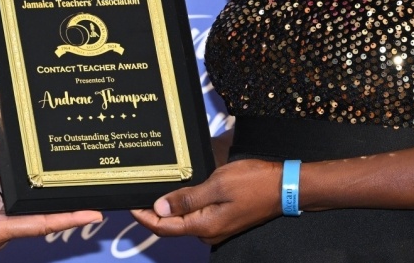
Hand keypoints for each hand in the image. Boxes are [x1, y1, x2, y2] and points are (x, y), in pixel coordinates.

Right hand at [0, 131, 101, 258]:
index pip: (42, 224)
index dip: (70, 219)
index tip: (94, 214)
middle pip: (32, 216)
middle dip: (50, 203)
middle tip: (75, 188)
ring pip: (13, 209)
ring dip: (22, 194)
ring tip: (39, 177)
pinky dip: (3, 193)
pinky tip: (1, 176)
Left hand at [130, 159, 281, 244]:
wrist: (284, 186)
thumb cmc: (252, 182)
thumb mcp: (216, 185)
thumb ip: (187, 198)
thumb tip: (159, 209)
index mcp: (204, 226)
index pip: (164, 228)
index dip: (143, 217)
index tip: (128, 203)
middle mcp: (208, 232)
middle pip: (172, 226)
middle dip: (152, 212)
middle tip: (138, 191)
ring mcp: (217, 227)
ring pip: (184, 220)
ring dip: (168, 207)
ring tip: (154, 187)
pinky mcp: (223, 219)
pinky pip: (196, 215)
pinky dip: (183, 205)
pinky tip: (177, 190)